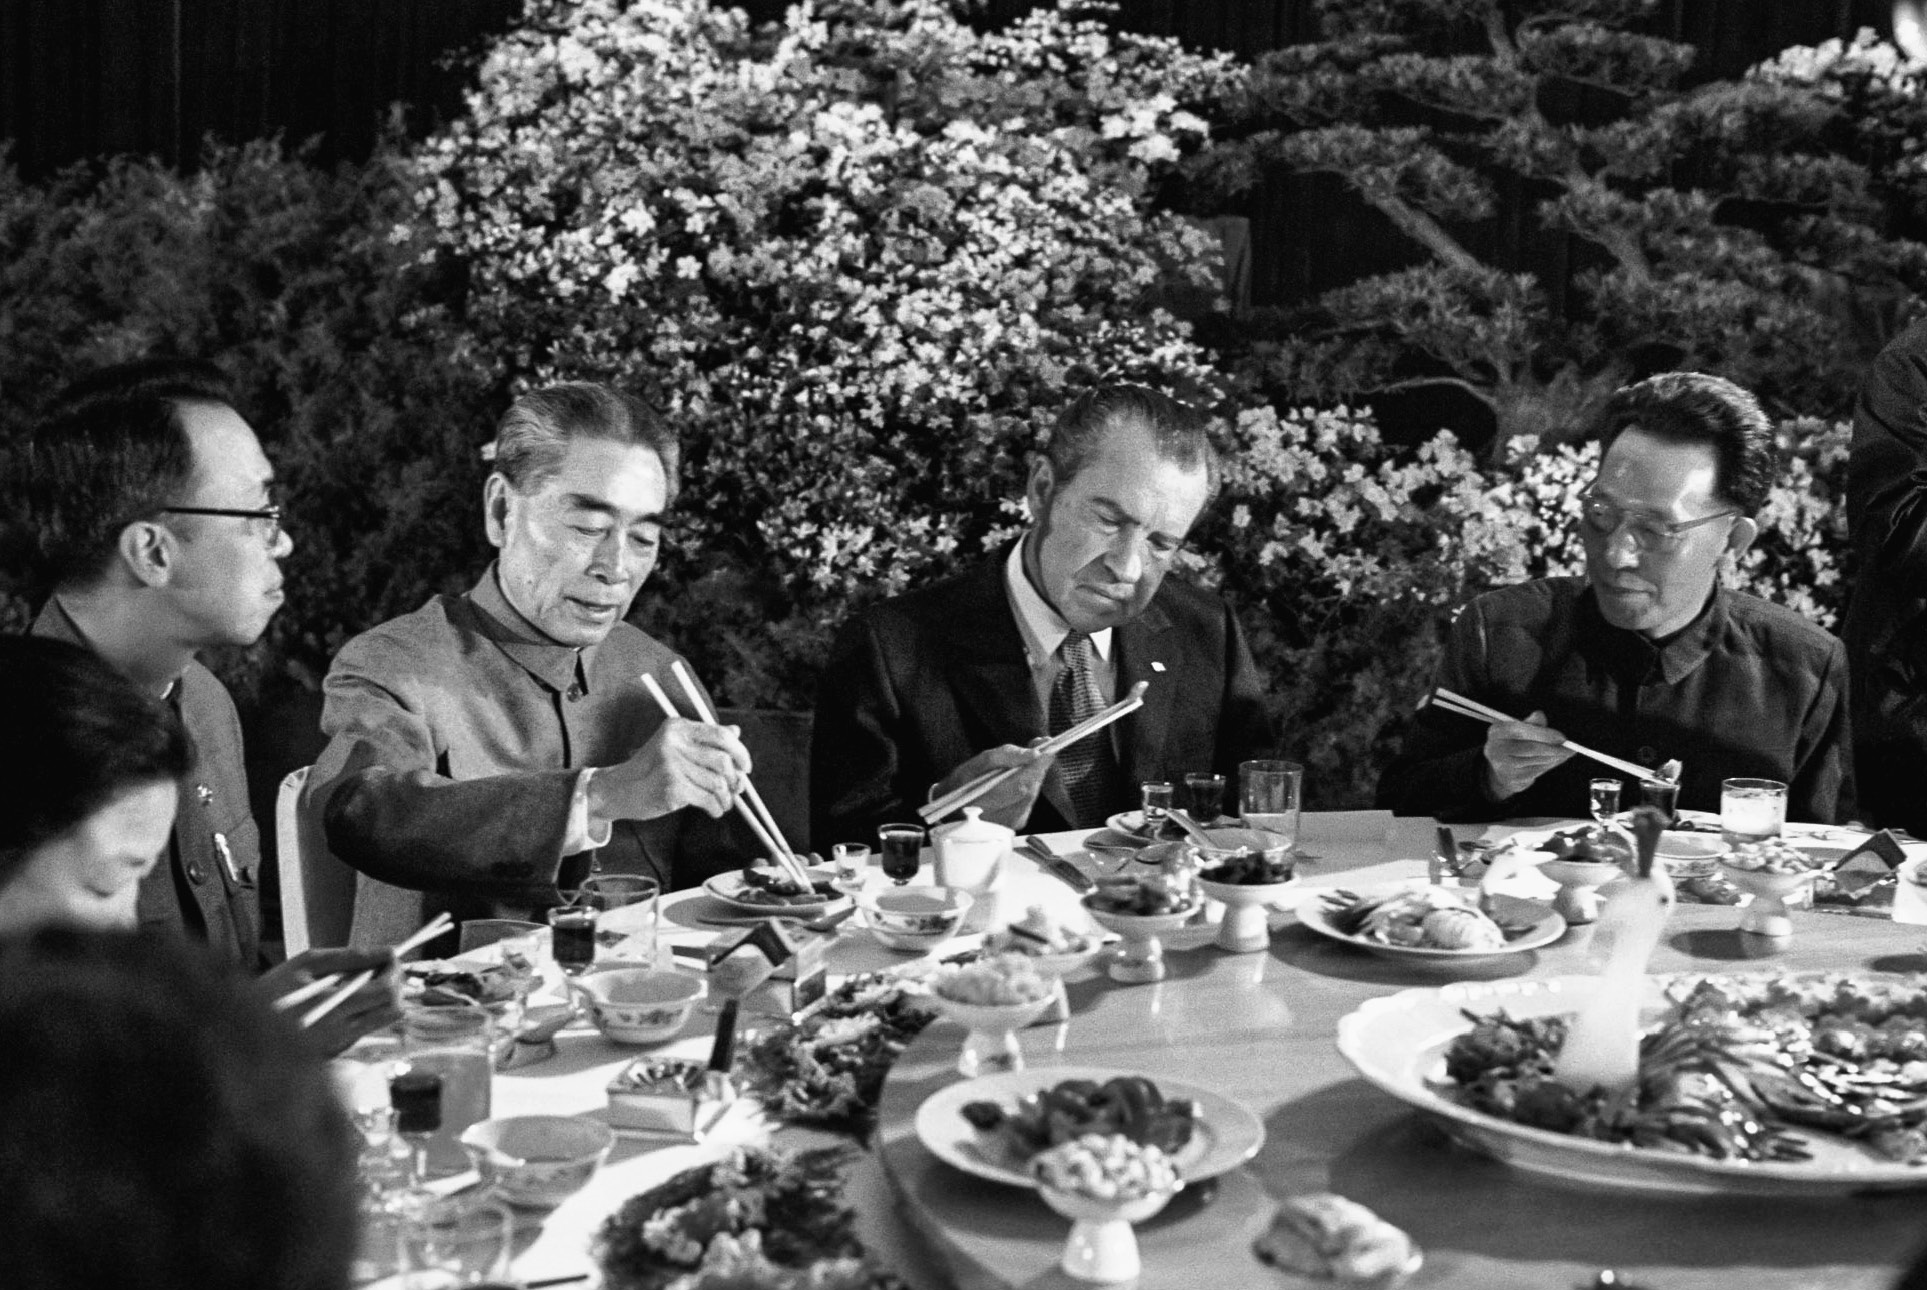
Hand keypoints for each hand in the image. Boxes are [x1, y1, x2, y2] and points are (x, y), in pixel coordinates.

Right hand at [261, 947, 399, 1056]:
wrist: (237, 1034)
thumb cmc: (269, 993)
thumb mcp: (304, 965)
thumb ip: (349, 957)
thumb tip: (386, 951)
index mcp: (333, 1008)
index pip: (387, 991)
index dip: (395, 971)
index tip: (389, 956)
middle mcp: (342, 1032)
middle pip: (394, 1010)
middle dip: (394, 984)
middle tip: (379, 968)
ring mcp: (340, 1045)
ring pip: (382, 1021)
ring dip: (381, 998)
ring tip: (358, 980)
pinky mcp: (335, 1053)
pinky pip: (364, 1029)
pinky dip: (363, 1012)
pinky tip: (342, 1000)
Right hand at [593, 716, 751, 820]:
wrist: (618, 790)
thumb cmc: (649, 771)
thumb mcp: (674, 747)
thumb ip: (704, 740)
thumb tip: (736, 731)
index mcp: (678, 728)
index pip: (721, 735)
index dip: (740, 752)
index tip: (746, 767)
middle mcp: (675, 742)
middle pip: (723, 761)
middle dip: (735, 780)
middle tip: (736, 791)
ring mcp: (672, 764)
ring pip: (717, 783)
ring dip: (726, 798)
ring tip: (723, 804)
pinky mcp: (672, 787)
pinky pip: (708, 799)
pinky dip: (716, 808)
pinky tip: (713, 811)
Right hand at [931, 742, 1052, 829]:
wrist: (951, 812)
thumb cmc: (960, 786)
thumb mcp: (974, 765)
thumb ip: (1004, 756)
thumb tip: (1033, 753)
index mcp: (985, 803)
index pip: (1022, 784)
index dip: (1038, 765)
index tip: (1048, 747)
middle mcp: (1001, 818)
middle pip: (1030, 788)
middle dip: (1037, 766)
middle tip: (1041, 746)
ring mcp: (1012, 823)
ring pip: (1032, 793)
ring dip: (1033, 774)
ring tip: (1027, 759)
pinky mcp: (1018, 823)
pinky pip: (1029, 800)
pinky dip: (1028, 784)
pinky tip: (1020, 776)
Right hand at [1482, 710, 1574, 800]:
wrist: (1500, 768)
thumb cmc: (1514, 742)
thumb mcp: (1519, 728)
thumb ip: (1531, 722)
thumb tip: (1540, 715)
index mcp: (1497, 731)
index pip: (1522, 731)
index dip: (1544, 734)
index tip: (1562, 738)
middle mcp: (1496, 749)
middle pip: (1531, 748)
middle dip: (1554, 748)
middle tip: (1570, 749)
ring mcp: (1503, 766)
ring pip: (1537, 760)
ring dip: (1554, 757)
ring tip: (1565, 753)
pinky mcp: (1512, 778)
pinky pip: (1537, 771)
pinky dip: (1549, 765)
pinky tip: (1554, 761)